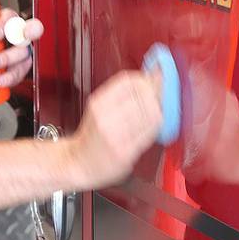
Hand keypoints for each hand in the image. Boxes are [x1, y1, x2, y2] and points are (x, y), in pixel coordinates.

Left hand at [0, 9, 44, 87]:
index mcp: (4, 21)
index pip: (9, 16)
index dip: (4, 24)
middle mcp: (16, 34)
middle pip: (22, 39)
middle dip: (9, 52)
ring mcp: (21, 51)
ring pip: (23, 57)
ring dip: (9, 68)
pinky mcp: (21, 67)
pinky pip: (20, 73)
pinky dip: (10, 79)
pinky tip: (1, 81)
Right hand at [70, 70, 162, 189]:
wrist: (79, 163)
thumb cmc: (92, 135)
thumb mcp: (99, 107)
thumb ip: (121, 93)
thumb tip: (149, 76)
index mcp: (98, 103)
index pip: (127, 81)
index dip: (145, 78)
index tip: (153, 78)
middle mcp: (105, 118)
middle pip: (142, 96)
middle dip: (156, 93)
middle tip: (159, 95)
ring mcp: (115, 136)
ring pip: (150, 114)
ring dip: (159, 109)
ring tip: (157, 109)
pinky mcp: (125, 153)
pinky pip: (149, 134)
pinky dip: (155, 126)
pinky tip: (153, 124)